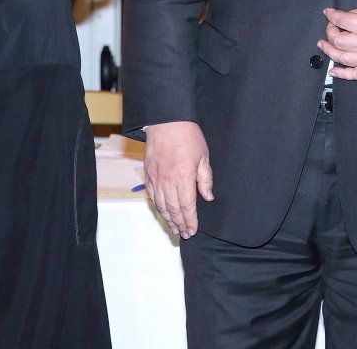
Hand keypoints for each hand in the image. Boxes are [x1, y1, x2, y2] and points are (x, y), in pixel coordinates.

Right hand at [143, 120, 212, 238]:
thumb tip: (208, 197)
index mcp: (183, 178)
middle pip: (173, 210)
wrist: (166, 121)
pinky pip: (152, 195)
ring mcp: (156, 178)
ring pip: (161, 205)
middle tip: (184, 234)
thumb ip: (205, 179)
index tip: (192, 230)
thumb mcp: (203, 156)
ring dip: (168, 218)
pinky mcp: (148, 173)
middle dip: (179, 224)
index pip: (186, 207)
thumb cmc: (188, 136)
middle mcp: (168, 181)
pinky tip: (162, 211)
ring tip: (173, 227)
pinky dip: (157, 206)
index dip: (190, 221)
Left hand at [319, 3, 356, 80]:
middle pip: (338, 41)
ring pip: (342, 59)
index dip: (331, 15)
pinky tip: (333, 70)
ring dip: (330, 51)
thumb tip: (346, 16)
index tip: (328, 13)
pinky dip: (342, 74)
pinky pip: (356, 75)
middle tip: (330, 27)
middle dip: (329, 32)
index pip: (342, 21)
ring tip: (324, 45)